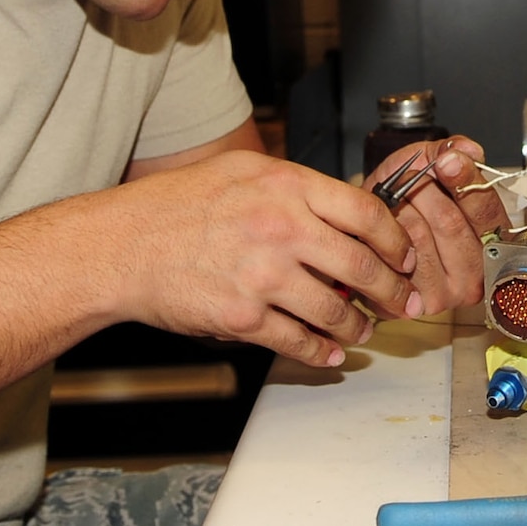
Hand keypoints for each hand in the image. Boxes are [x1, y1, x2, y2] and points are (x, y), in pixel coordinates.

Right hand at [106, 150, 418, 366]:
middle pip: (363, 265)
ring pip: (336, 310)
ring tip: (364, 331)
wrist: (122, 245)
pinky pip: (298, 341)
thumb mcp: (241, 171)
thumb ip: (294, 187)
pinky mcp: (243, 316)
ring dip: (359, 327)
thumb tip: (342, 212)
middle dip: (393, 291)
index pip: (366, 212)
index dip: (395, 240)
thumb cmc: (176, 205)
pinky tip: (330, 353)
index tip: (403, 257)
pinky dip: (321, 352)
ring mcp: (263, 274)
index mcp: (286, 186)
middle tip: (404, 303)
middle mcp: (281, 227)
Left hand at [370, 135, 509, 315]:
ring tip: (398, 206)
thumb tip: (468, 149)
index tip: (448, 161)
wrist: (377, 236)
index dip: (467, 182)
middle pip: (448, 221)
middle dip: (421, 191)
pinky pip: (396, 254)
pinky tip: (388, 231)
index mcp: (495, 238)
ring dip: (399, 210)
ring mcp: (451, 291)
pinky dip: (384, 234)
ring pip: (418, 234)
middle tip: (408, 181)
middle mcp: (479, 271)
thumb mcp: (429, 168)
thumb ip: (449, 151)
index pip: (487, 210)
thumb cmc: (410, 205)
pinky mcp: (420, 302)